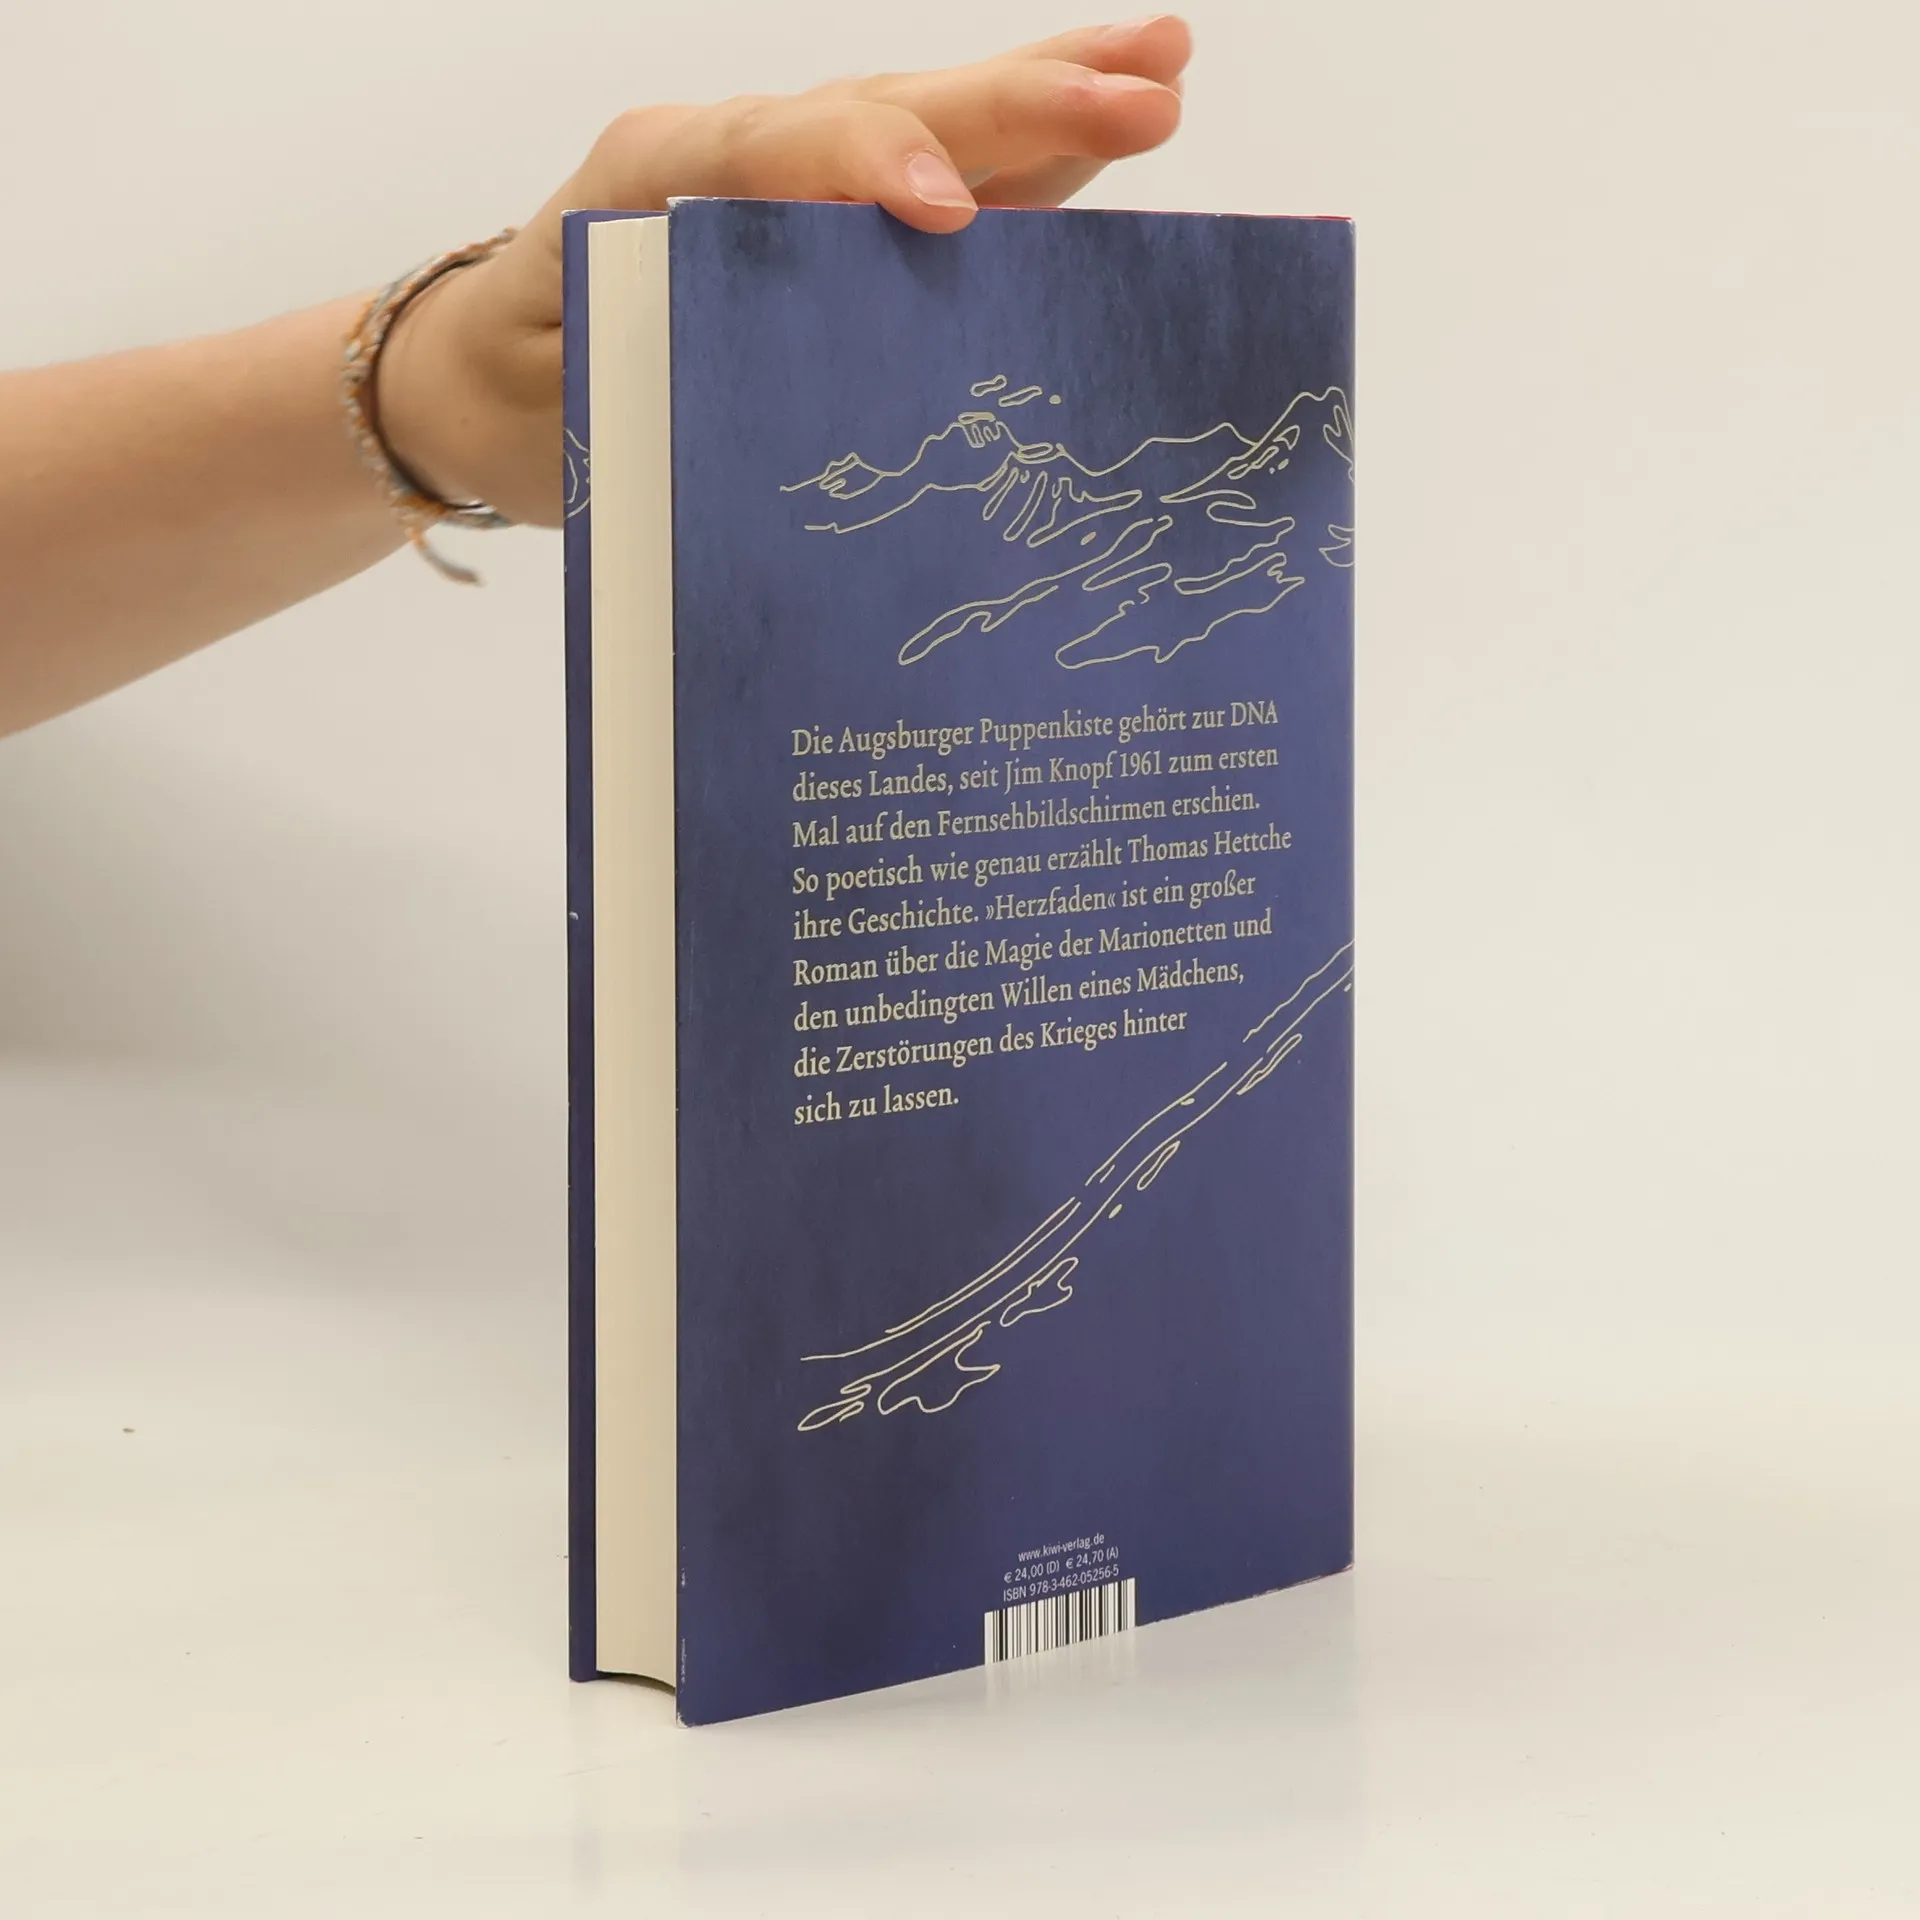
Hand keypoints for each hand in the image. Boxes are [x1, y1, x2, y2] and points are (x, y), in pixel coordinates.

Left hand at [376, 18, 1190, 526]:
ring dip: (1050, 98)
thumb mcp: (570, 393)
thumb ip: (659, 364)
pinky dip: (1028, 162)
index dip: (864, 164)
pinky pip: (939, 180)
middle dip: (1014, 103)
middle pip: (885, 107)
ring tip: (1162, 67)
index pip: (773, 149)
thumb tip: (771, 383)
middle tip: (1142, 90)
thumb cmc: (530, 389)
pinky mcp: (836, 225)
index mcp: (659, 179)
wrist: (492, 376)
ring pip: (931, 122)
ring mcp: (798, 182)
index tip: (949, 213)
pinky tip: (1106, 136)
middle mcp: (740, 158)